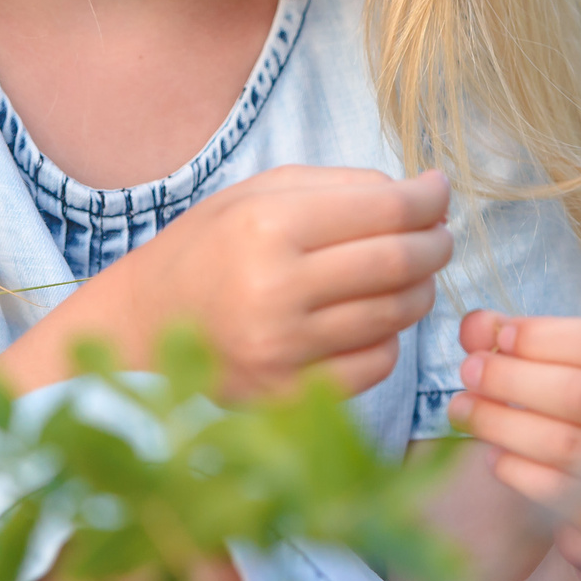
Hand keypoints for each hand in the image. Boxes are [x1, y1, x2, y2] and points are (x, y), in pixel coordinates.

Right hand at [73, 165, 451, 397]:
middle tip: (439, 235)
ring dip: (419, 289)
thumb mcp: (255, 194)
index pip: (385, 211)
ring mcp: (283, 349)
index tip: (439, 192)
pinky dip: (389, 337)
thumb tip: (419, 195)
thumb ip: (337, 185)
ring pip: (396, 315)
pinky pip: (376, 364)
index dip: (428, 199)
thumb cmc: (205, 250)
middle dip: (435, 244)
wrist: (141, 328)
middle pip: (399, 263)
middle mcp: (276, 288)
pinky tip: (372, 318)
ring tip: (409, 273)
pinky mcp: (288, 395)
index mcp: (267, 225)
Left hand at [446, 311, 580, 580]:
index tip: (494, 337)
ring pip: (567, 445)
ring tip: (462, 411)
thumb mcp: (574, 370)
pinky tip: (495, 456)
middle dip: (513, 380)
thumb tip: (475, 325)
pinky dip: (518, 471)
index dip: (542, 337)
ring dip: (502, 425)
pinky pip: (562, 494)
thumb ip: (527, 342)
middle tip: (468, 373)